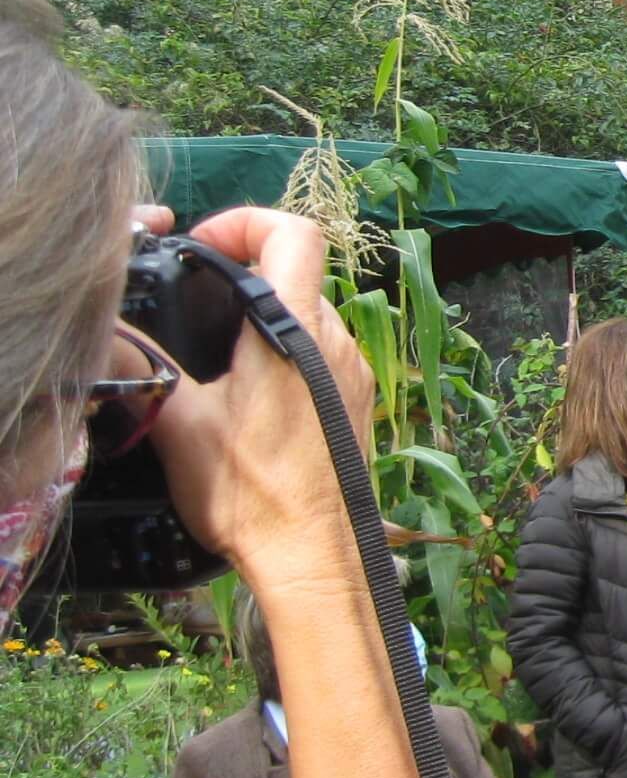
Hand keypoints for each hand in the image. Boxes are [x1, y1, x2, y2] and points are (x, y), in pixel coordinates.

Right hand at [149, 210, 373, 579]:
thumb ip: (147, 365)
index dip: (247, 222)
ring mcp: (354, 373)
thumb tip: (116, 337)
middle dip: (246, 275)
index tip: (207, 248)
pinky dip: (287, 355)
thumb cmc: (252, 494)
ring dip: (267, 319)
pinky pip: (323, 355)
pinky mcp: (358, 401)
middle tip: (199, 301)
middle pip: (299, 273)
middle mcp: (336, 342)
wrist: (312, 555)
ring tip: (218, 355)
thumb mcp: (179, 422)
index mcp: (295, 331)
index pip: (294, 233)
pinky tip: (250, 393)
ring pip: (311, 316)